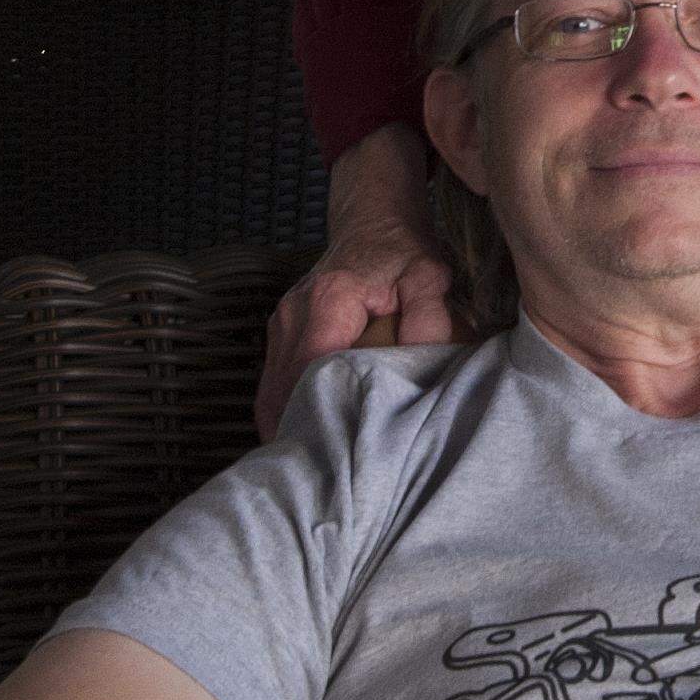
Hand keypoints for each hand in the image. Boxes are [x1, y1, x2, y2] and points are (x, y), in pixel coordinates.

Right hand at [253, 128, 458, 439]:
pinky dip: (283, 411)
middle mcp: (293, 315)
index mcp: (329, 302)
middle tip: (320, 482)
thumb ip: (429, 318)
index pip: (313, 370)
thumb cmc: (403, 251)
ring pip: (270, 391)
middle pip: (281, 391)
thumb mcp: (429, 277)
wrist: (372, 217)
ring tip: (309, 470)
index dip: (318, 416)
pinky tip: (302, 437)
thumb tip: (424, 363)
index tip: (331, 455)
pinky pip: (273, 381)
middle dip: (297, 435)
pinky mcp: (281, 331)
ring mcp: (281, 323)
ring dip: (285, 427)